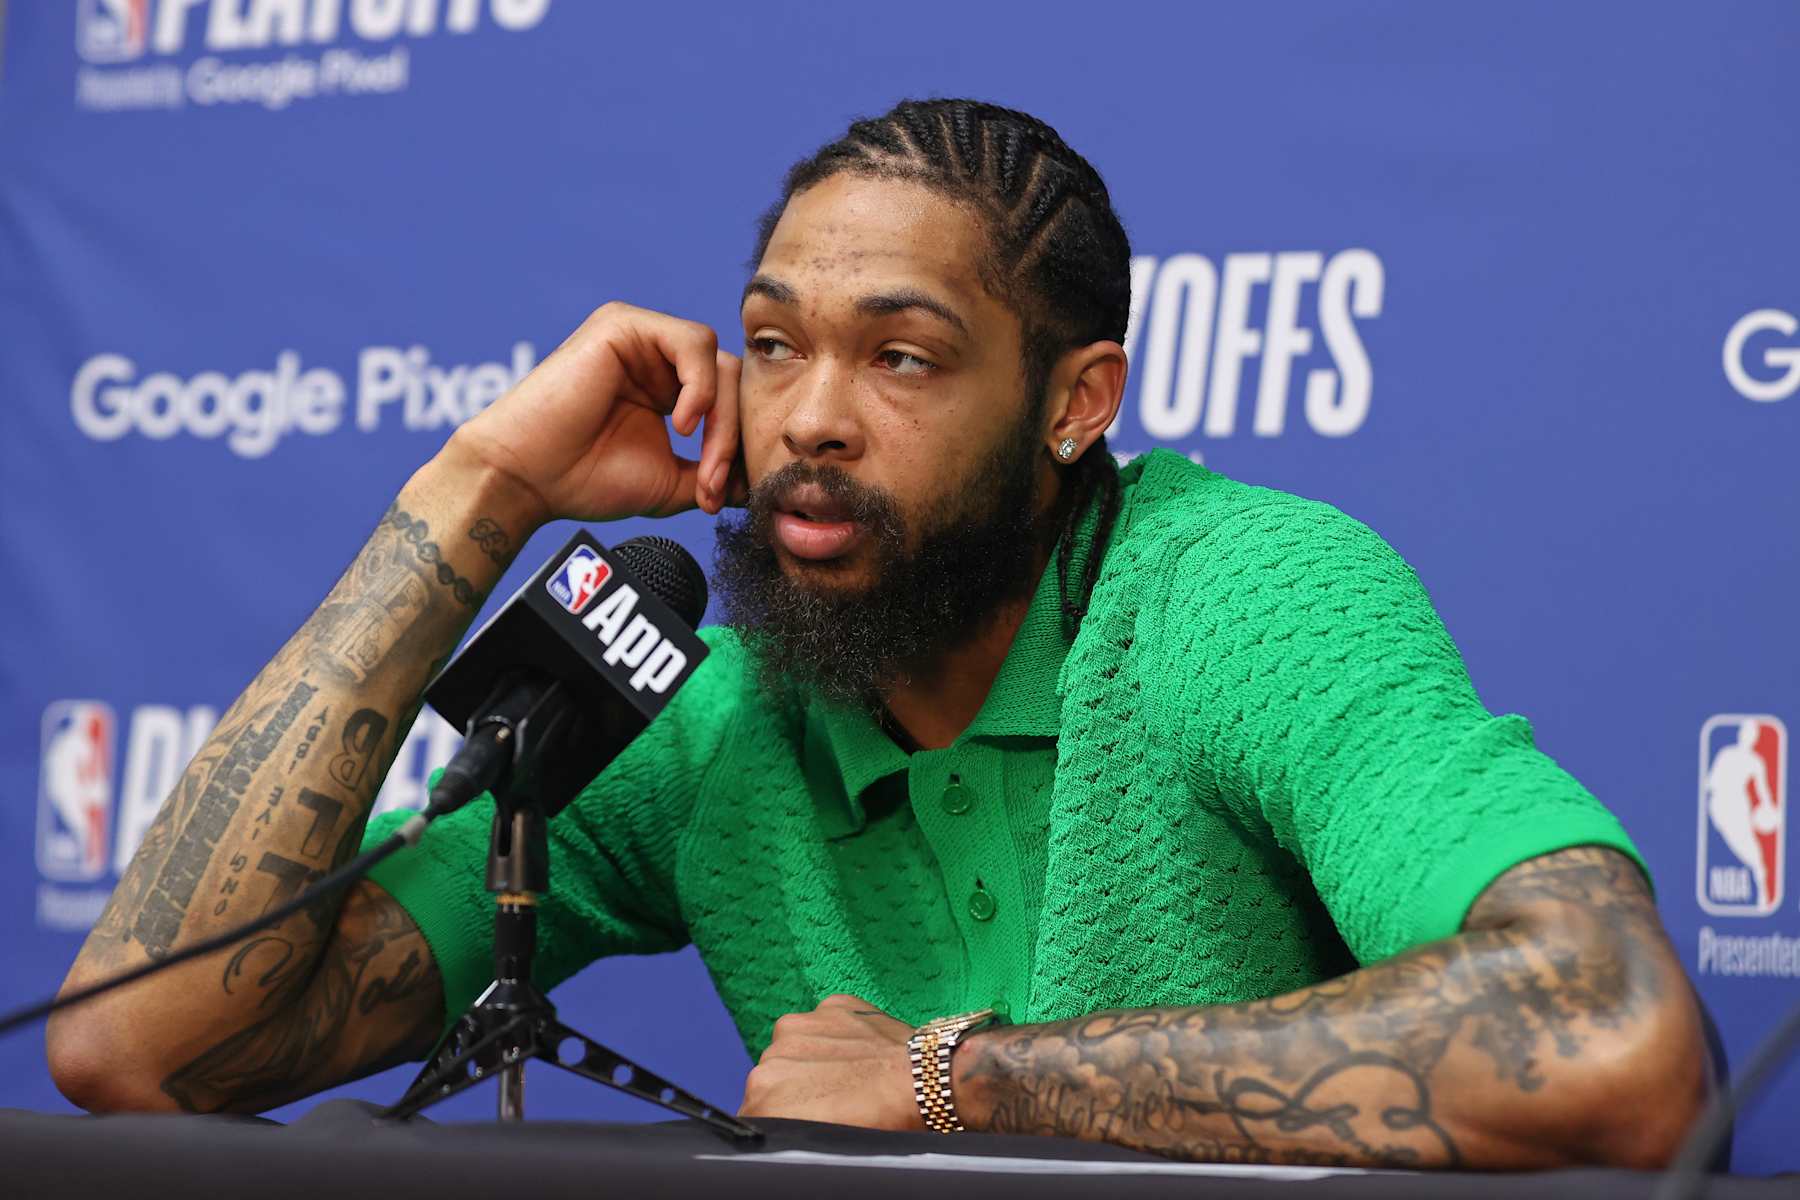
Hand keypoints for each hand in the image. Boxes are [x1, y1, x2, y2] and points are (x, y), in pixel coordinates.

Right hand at [437, 302, 745, 531]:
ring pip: (719, 364)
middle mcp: (657, 359)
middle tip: (712, 485)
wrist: (528, 477)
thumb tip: (759, 478)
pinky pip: (692, 342)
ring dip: (720, 419)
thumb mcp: (670, 481)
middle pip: (731, 383)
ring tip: (700, 462)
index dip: (735, 448)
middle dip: (731, 438)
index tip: (720, 495)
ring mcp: (641, 338)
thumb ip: (714, 472)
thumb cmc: (585, 480)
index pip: (729, 402)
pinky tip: (683, 424)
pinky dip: (699, 386)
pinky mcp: (625, 324)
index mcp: (668, 388)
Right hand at [738, 994, 923, 1129]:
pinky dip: (840, 1034)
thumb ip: (787, 1121)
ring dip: (815, 1056)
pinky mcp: (834, 1004)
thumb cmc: (878, 1122)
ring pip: (798, 1044)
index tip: (808, 1118)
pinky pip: (827, 1022)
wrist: (927, 1083)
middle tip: (835, 1100)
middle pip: (775, 1072)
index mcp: (764, 1089)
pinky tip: (864, 1053)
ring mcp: (805, 1021)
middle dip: (797, 1085)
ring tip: (852, 1075)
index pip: (757, 1105)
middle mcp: (776, 1050)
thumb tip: (785, 1118)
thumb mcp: (820, 1138)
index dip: (782, 1114)